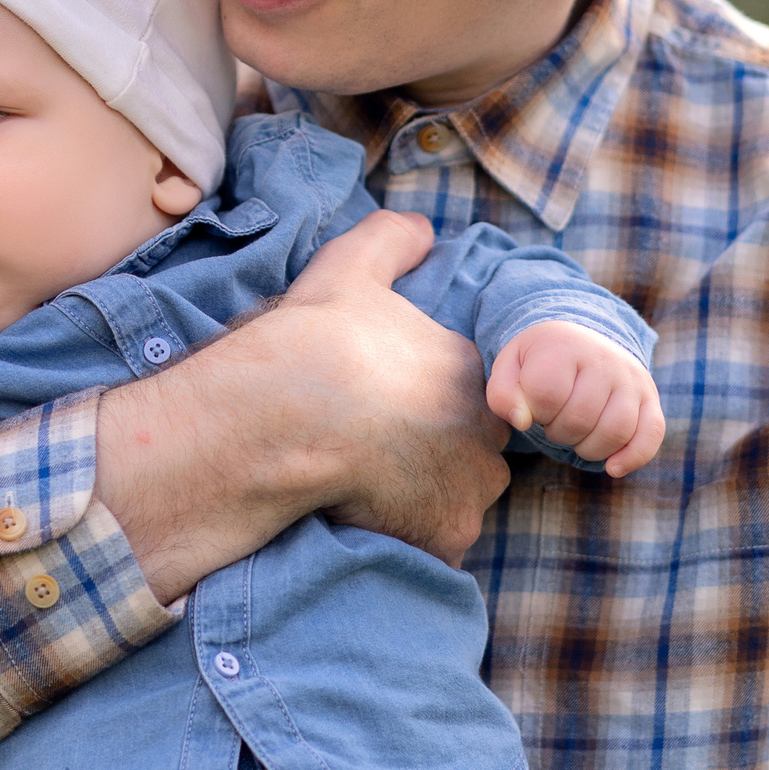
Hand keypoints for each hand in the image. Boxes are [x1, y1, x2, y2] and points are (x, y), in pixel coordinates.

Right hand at [95, 210, 508, 601]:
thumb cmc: (317, 340)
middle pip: (469, 450)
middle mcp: (485, 433)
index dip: (424, 401)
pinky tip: (361, 517)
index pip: (466, 393)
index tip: (383, 407)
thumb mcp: (349, 266)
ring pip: (454, 498)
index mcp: (470, 371)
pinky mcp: (443, 537)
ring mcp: (469, 490)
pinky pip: (430, 541)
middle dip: (432, 452)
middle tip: (373, 447)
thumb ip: (391, 238)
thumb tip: (423, 227)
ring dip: (421, 495)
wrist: (283, 416)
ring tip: (362, 485)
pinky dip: (402, 534)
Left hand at [486, 320, 664, 476]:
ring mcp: (631, 379)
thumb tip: (522, 421)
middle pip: (580, 419)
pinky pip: (652, 434)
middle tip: (553, 421)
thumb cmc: (539, 360)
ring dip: (588, 448)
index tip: (534, 405)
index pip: (547, 395)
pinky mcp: (650, 398)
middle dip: (558, 432)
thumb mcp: (510, 367)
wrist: (580, 337)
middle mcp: (604, 359)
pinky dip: (633, 457)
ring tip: (575, 436)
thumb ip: (503, 395)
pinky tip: (612, 468)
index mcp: (564, 346)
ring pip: (615, 431)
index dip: (534, 412)